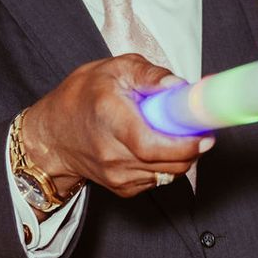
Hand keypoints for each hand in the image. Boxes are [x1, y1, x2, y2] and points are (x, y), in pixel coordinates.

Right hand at [19, 55, 211, 200]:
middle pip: (166, 163)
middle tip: (199, 129)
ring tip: (173, 132)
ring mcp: (115, 175)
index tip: (204, 135)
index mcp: (109, 117)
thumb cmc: (83, 96)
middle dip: (191, 148)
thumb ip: (149, 74)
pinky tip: (156, 145)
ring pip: (168, 173)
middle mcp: (111, 152)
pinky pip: (158, 179)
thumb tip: (177, 86)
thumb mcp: (114, 69)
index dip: (184, 144)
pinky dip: (166, 164)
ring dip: (181, 156)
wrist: (53, 134)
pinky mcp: (121, 188)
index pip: (151, 144)